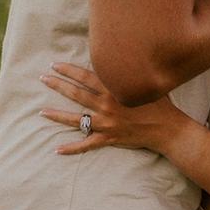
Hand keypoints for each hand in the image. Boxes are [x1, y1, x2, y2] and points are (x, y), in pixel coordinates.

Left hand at [40, 64, 177, 153]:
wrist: (167, 129)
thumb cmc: (159, 104)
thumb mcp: (144, 83)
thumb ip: (128, 74)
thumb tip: (119, 59)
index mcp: (114, 89)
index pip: (85, 76)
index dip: (69, 70)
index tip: (55, 65)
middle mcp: (107, 105)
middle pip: (76, 94)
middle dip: (58, 85)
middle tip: (43, 78)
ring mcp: (106, 123)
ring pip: (76, 119)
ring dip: (57, 115)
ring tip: (42, 112)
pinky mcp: (108, 138)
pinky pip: (86, 145)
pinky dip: (72, 149)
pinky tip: (57, 150)